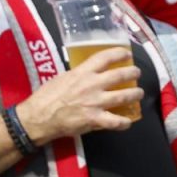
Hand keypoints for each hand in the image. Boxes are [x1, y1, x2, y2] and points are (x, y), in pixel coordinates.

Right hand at [15, 49, 141, 144]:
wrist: (38, 117)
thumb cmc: (47, 95)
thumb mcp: (63, 77)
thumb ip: (79, 74)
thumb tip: (89, 72)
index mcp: (83, 72)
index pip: (106, 57)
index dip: (120, 53)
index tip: (127, 54)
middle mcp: (92, 85)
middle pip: (120, 75)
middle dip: (133, 73)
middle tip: (137, 73)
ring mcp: (95, 103)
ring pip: (123, 96)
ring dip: (134, 94)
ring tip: (138, 93)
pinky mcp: (94, 119)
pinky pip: (115, 121)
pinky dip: (124, 122)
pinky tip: (128, 122)